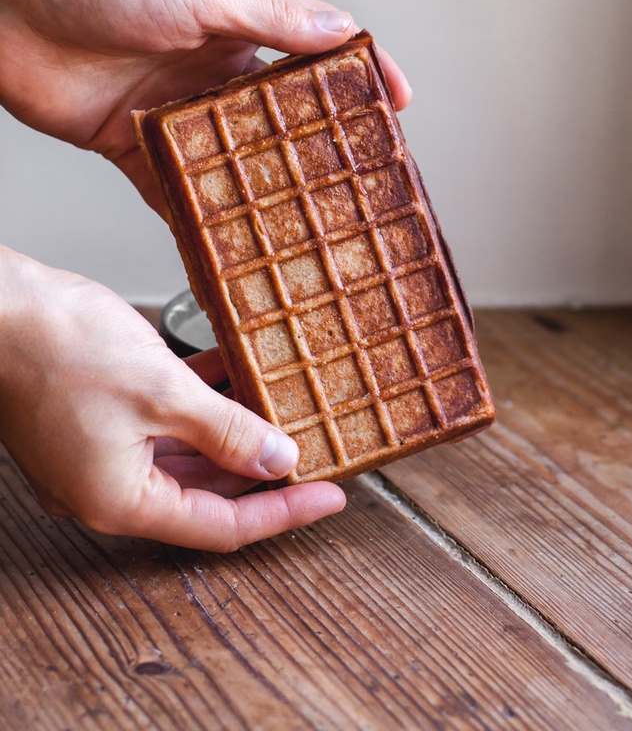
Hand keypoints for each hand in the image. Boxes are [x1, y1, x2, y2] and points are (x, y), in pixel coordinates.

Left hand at [0, 0, 410, 210]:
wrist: (4, 10)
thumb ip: (268, 17)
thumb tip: (340, 29)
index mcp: (235, 28)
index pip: (312, 52)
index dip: (357, 76)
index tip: (396, 103)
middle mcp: (211, 74)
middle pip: (279, 119)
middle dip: (318, 151)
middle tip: (356, 189)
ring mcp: (176, 114)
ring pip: (234, 163)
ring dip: (264, 193)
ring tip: (302, 229)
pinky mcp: (133, 147)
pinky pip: (176, 190)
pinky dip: (199, 218)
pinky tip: (224, 244)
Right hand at [0, 246, 344, 549]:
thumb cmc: (57, 348)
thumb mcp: (162, 391)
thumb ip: (226, 431)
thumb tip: (278, 459)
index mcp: (121, 500)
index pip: (223, 526)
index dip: (284, 512)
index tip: (331, 494)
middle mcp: (107, 488)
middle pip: (205, 495)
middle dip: (262, 472)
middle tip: (315, 449)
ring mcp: (98, 454)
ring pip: (186, 458)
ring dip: (233, 435)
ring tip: (283, 409)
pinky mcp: (94, 420)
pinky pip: (161, 425)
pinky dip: (199, 406)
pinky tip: (231, 374)